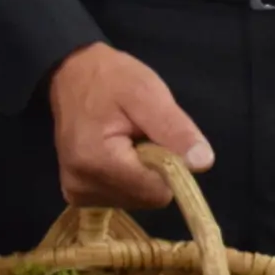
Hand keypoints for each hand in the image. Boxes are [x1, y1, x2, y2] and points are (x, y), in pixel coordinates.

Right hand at [45, 42, 211, 208]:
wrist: (72, 75)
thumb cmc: (111, 80)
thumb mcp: (148, 93)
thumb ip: (175, 130)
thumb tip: (202, 163)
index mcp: (97, 162)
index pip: (157, 191)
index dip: (170, 167)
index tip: (160, 138)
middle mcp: (82, 187)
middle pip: (147, 198)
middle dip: (154, 168)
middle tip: (141, 134)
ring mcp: (77, 193)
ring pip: (137, 199)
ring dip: (141, 172)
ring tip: (127, 139)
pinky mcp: (78, 194)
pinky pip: (121, 197)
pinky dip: (128, 177)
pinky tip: (118, 152)